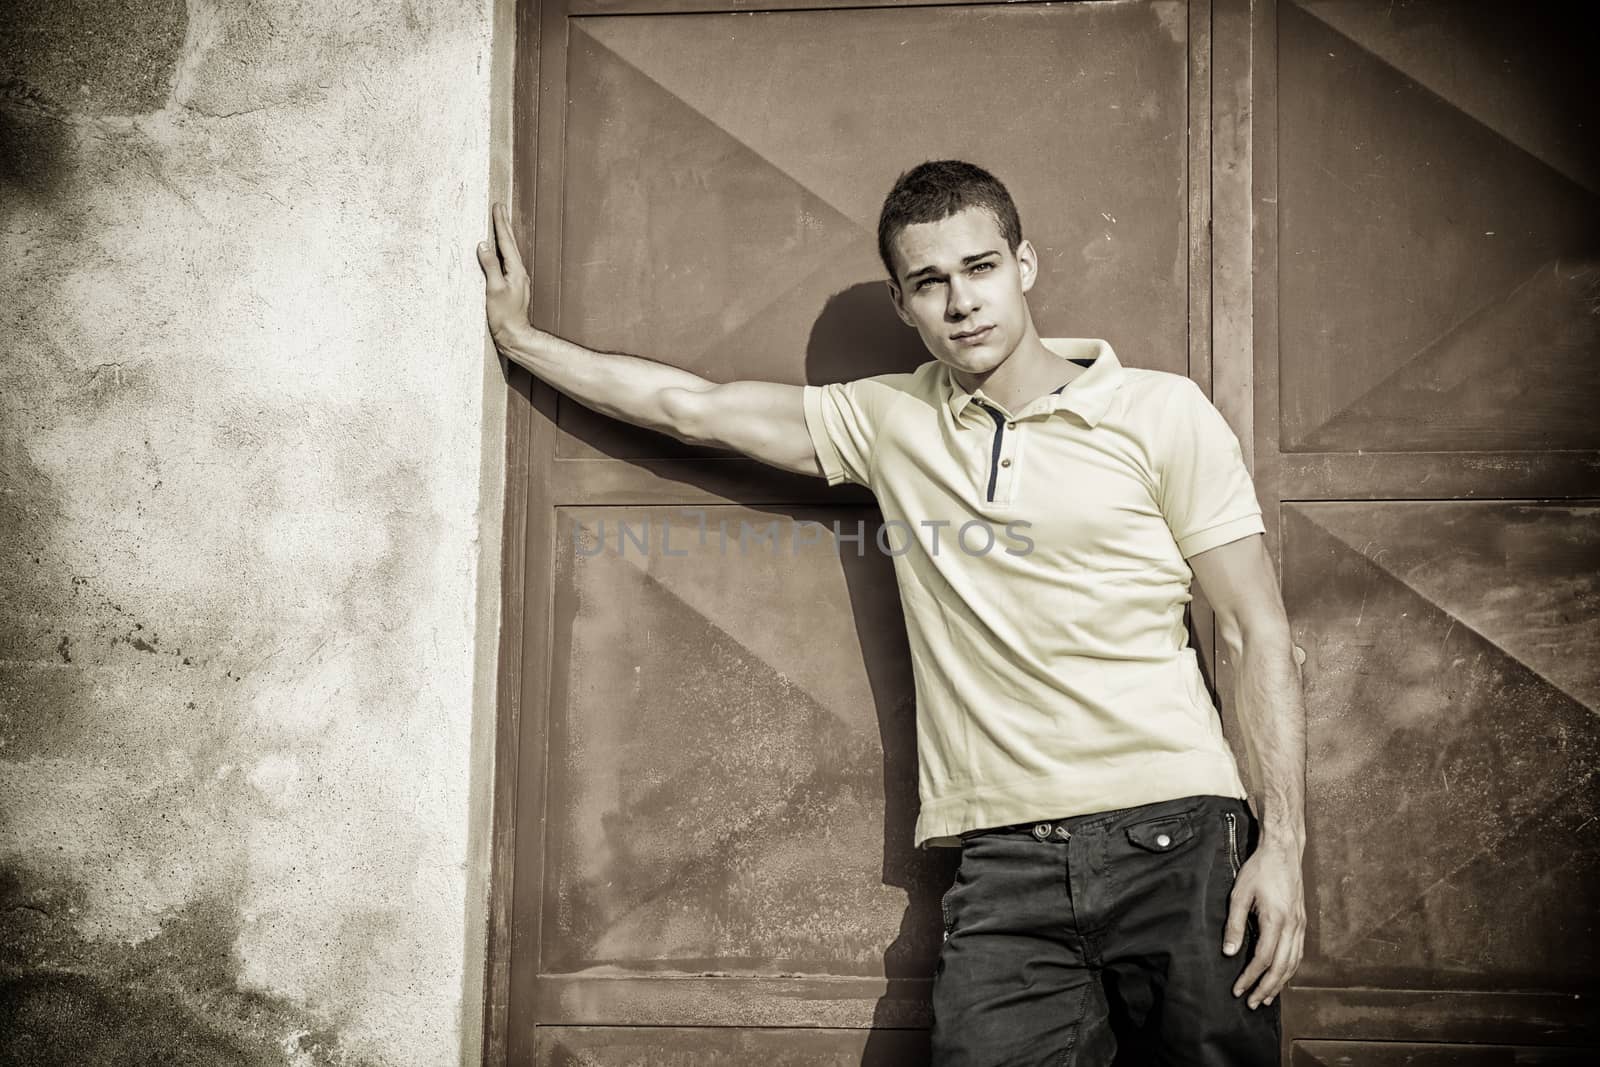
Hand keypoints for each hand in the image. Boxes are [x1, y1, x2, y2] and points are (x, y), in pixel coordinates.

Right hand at [476, 202, 531, 350]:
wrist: (514, 335)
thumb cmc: (504, 316)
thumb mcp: (494, 289)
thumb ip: (489, 266)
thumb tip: (483, 245)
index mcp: (516, 270)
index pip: (506, 242)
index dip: (500, 223)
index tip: (498, 207)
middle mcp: (519, 272)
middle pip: (510, 243)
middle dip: (504, 224)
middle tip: (500, 207)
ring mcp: (517, 279)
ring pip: (509, 251)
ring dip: (504, 236)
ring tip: (500, 223)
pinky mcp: (512, 286)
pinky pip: (507, 261)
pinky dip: (502, 250)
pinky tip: (499, 250)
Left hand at [1222, 837, 1304, 1008]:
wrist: (1283, 851)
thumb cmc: (1259, 869)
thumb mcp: (1239, 894)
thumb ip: (1234, 925)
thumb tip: (1228, 952)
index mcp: (1276, 920)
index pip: (1263, 959)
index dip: (1249, 977)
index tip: (1237, 989)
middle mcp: (1292, 926)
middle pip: (1281, 967)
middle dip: (1265, 988)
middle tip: (1251, 1003)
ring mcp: (1300, 925)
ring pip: (1293, 963)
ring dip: (1279, 983)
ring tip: (1265, 997)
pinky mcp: (1302, 922)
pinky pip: (1298, 953)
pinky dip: (1290, 970)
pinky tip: (1281, 977)